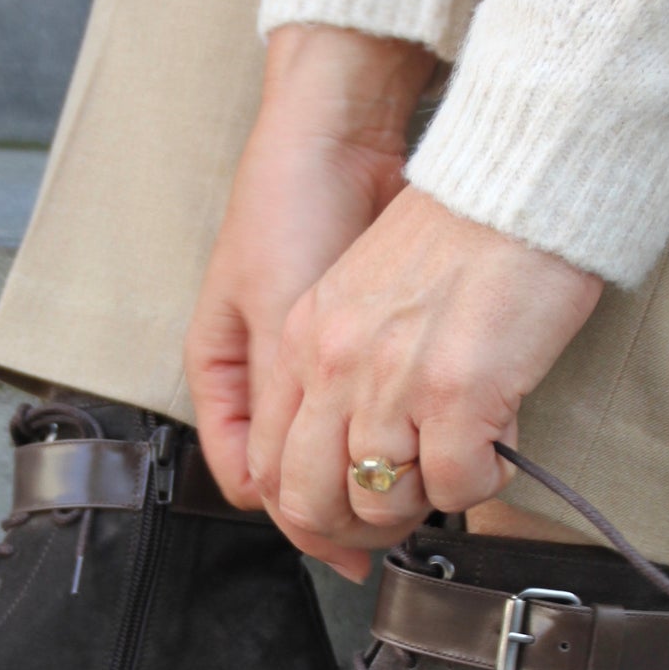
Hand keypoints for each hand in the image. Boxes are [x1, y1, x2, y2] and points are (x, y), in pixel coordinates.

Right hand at [185, 25, 435, 513]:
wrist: (340, 130)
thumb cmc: (287, 210)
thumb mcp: (277, 317)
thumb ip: (279, 404)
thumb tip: (283, 494)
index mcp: (222, 376)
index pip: (257, 481)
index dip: (305, 518)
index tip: (358, 539)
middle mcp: (266, 377)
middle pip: (302, 475)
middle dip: (347, 508)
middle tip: (402, 526)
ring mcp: (315, 361)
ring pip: (345, 447)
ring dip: (384, 474)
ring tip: (429, 491)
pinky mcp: (363, 344)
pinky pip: (382, 407)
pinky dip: (411, 430)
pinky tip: (445, 439)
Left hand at [247, 187, 602, 576]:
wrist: (516, 184)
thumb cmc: (457, 235)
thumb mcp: (360, 295)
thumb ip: (340, 370)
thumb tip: (352, 456)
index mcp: (301, 340)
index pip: (267, 464)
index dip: (304, 512)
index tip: (344, 518)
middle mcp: (333, 365)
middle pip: (307, 501)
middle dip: (355, 527)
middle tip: (402, 514)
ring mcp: (391, 382)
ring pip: (380, 503)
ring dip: (425, 502)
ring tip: (458, 464)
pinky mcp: (456, 394)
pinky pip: (455, 488)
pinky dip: (481, 484)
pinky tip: (498, 446)